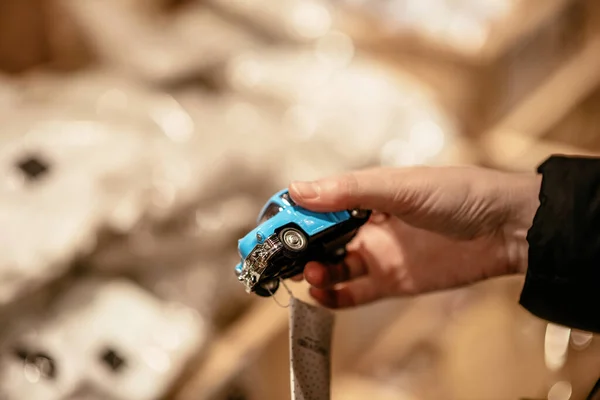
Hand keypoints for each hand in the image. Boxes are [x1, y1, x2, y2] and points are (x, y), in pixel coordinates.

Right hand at [288, 166, 540, 308]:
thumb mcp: (399, 187)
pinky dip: (333, 296)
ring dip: (314, 271)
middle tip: (279, 256)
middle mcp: (367, 224)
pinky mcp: (391, 281)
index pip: (318, 202)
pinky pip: (353, 292)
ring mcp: (378, 253)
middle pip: (320, 237)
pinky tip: (321, 294)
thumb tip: (297, 190)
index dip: (294, 213)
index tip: (271, 225)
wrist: (506, 229)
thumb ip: (349, 190)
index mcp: (366, 194)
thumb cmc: (456, 194)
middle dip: (298, 246)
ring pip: (333, 266)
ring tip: (308, 273)